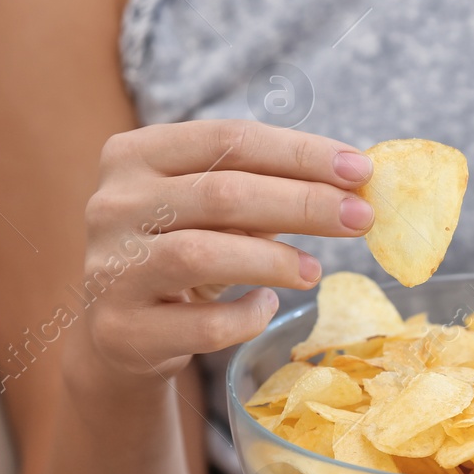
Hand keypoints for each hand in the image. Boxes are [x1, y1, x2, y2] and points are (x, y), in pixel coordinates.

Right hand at [67, 119, 374, 383]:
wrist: (120, 334)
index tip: (360, 169)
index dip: (301, 152)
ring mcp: (112, 267)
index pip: (230, 139)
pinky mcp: (123, 330)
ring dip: (274, 260)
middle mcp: (114, 204)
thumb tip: (354, 182)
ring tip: (315, 271)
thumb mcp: (212, 211)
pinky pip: (202, 323)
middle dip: (304, 203)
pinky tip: (265, 306)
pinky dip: (246, 316)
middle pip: (222, 193)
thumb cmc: (181, 253)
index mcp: (136, 154)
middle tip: (361, 218)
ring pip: (203, 254)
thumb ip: (267, 188)